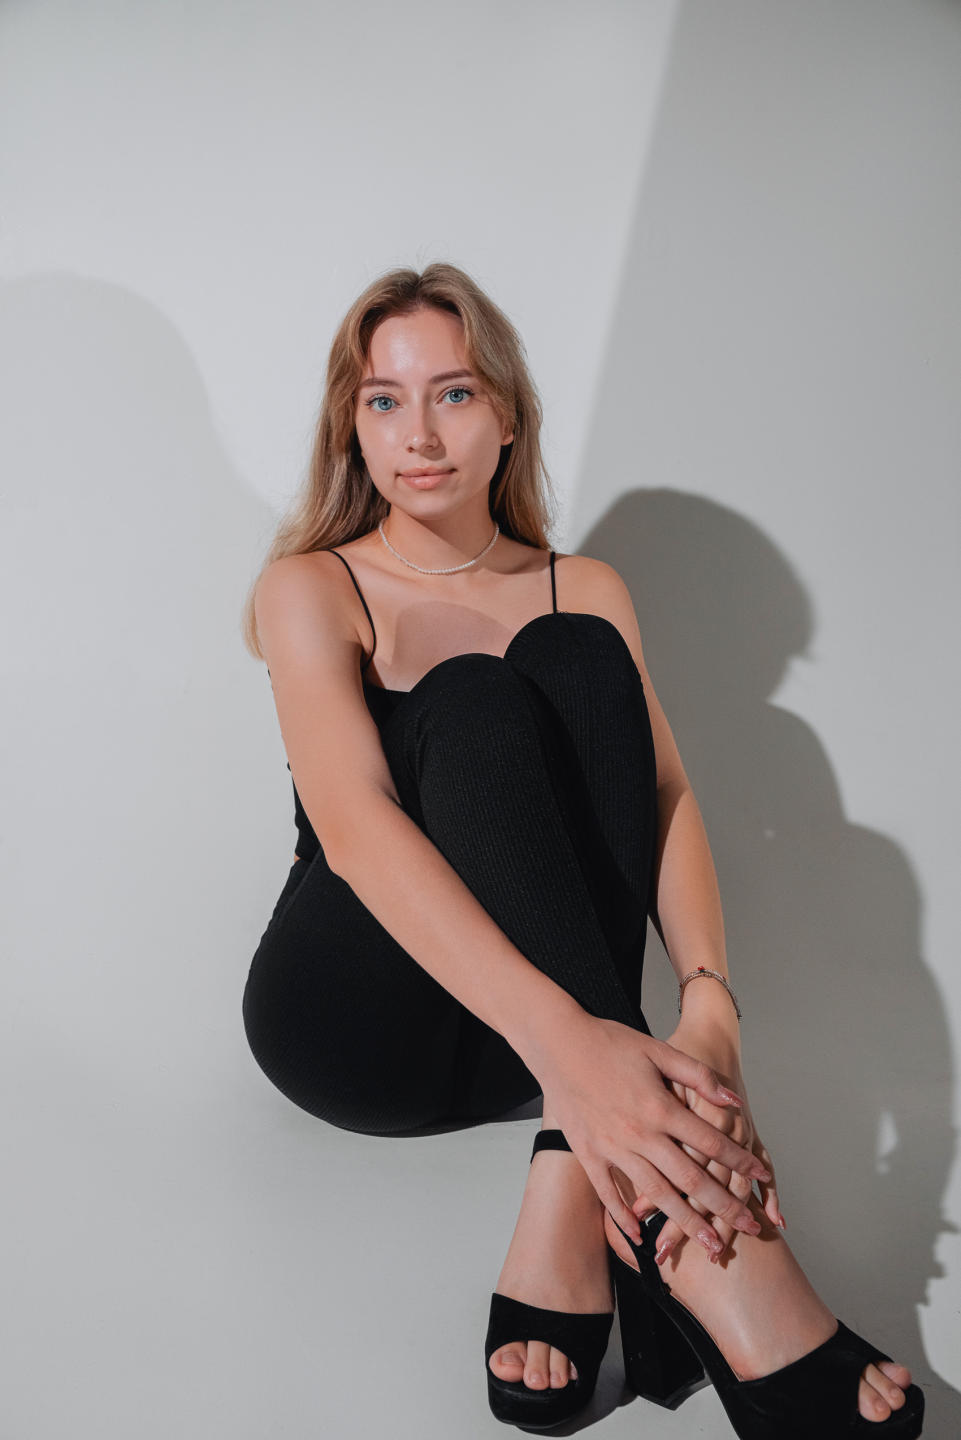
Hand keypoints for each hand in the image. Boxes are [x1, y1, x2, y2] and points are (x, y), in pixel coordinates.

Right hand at [530, 1012, 773, 1256]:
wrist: (559, 1043)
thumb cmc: (610, 1042)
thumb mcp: (659, 1050)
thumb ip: (698, 1076)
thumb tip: (735, 1099)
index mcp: (660, 1107)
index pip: (711, 1143)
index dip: (740, 1161)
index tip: (762, 1177)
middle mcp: (639, 1134)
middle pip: (690, 1179)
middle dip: (723, 1206)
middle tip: (748, 1229)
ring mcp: (612, 1148)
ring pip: (656, 1194)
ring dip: (686, 1222)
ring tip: (709, 1244)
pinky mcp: (588, 1154)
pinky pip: (608, 1193)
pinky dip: (624, 1218)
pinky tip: (640, 1236)